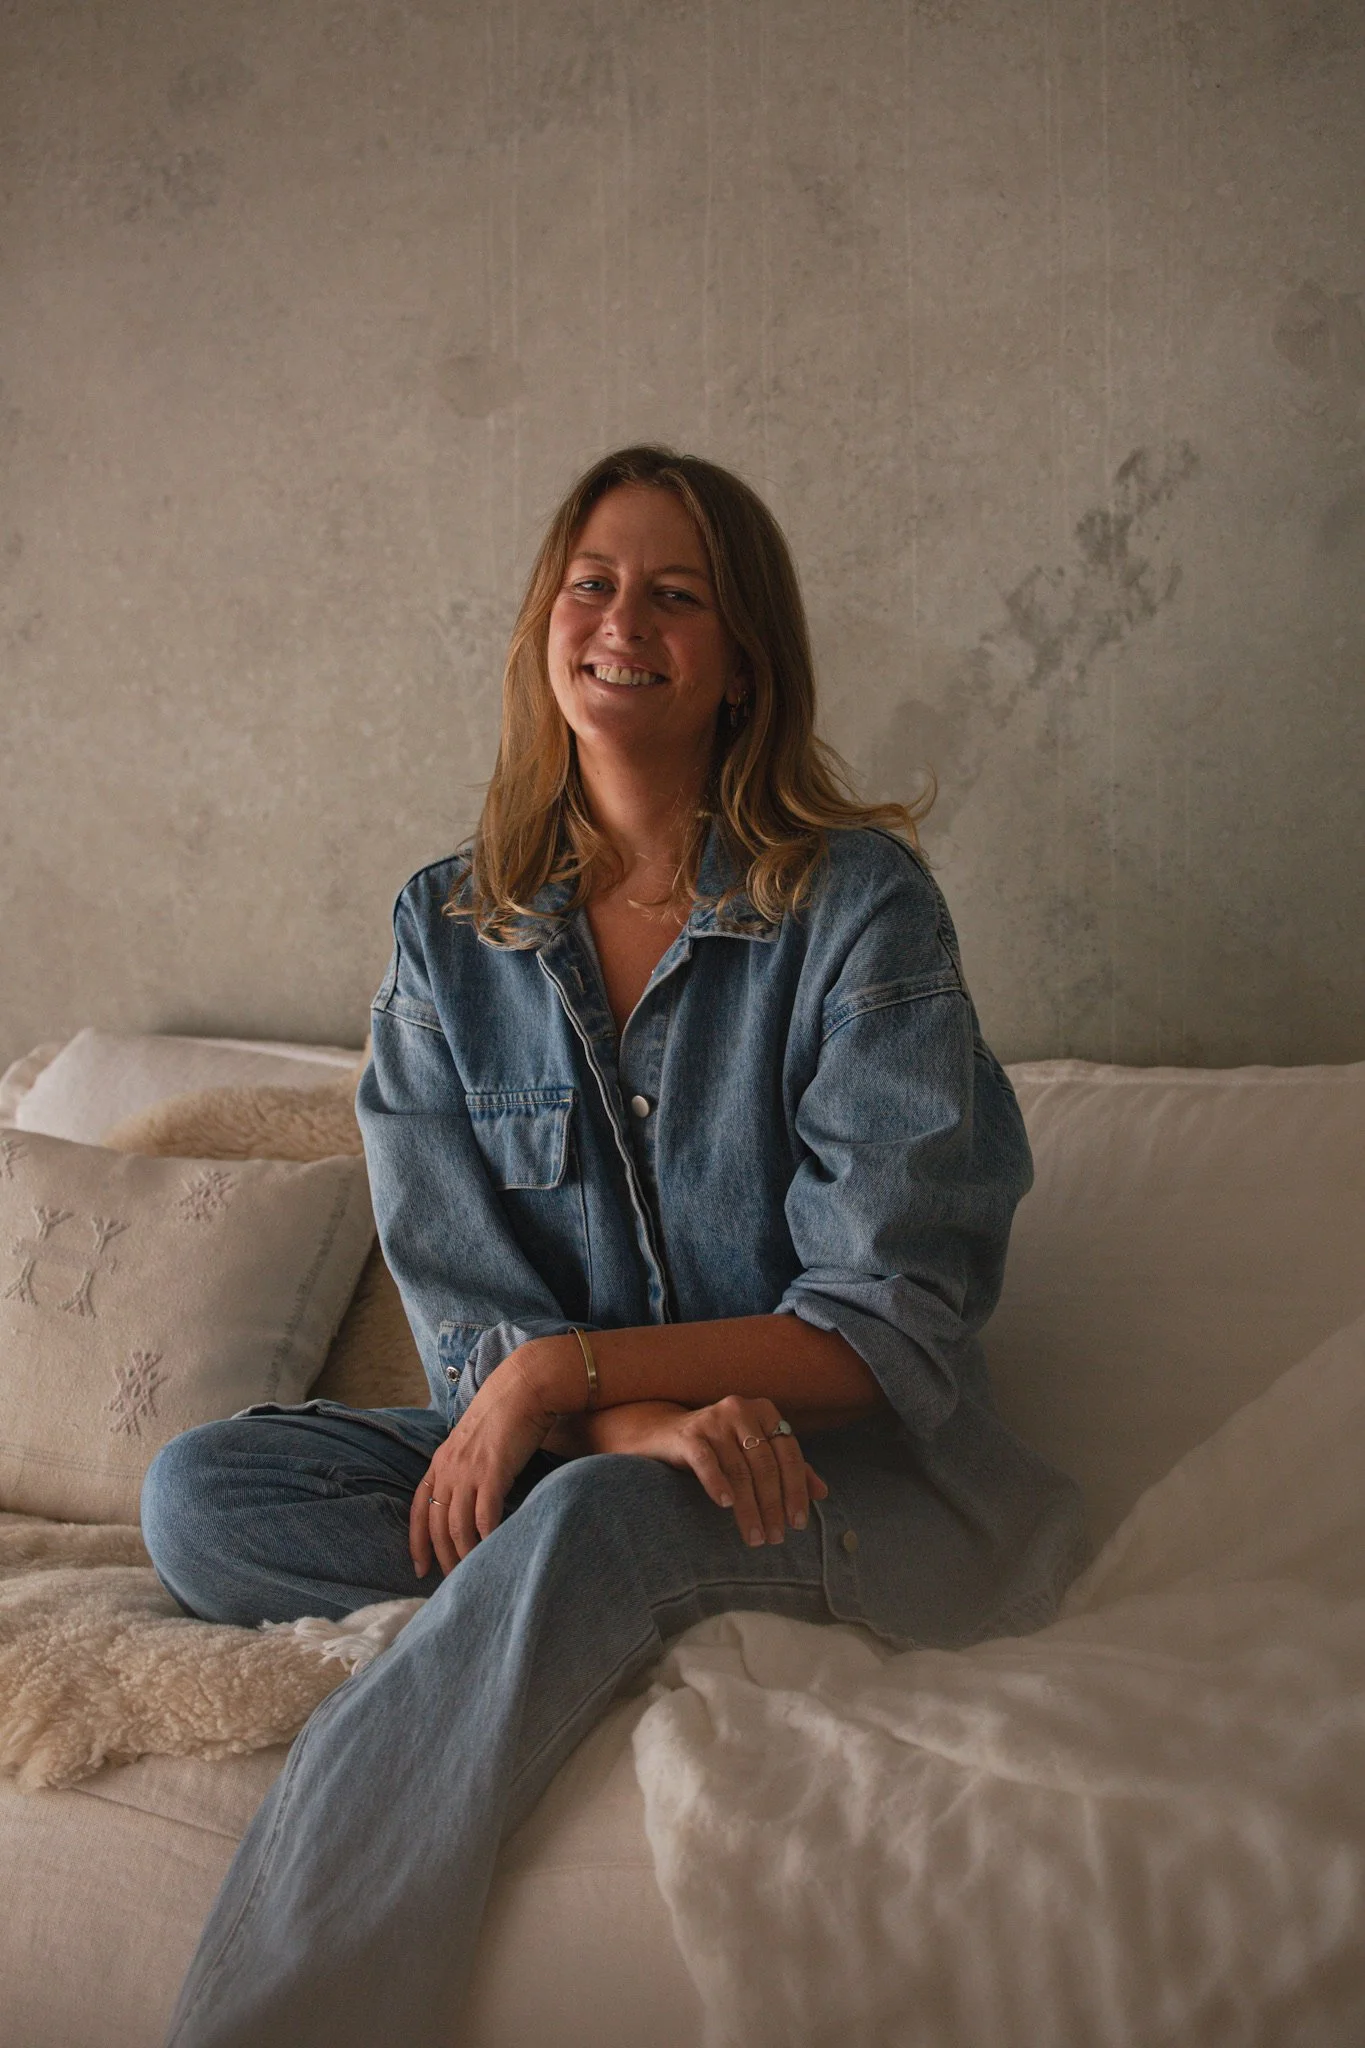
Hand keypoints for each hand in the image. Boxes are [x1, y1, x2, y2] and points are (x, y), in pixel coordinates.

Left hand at [410, 1350, 557, 1577]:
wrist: (522, 1389)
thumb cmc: (504, 1415)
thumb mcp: (473, 1443)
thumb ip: (466, 1468)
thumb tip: (471, 1498)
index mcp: (440, 1461)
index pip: (418, 1509)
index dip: (416, 1541)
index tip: (419, 1568)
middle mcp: (448, 1468)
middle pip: (437, 1524)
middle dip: (441, 1557)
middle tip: (452, 1581)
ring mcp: (468, 1471)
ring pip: (458, 1526)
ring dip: (464, 1554)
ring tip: (473, 1573)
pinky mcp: (492, 1472)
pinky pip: (484, 1516)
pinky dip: (486, 1538)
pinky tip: (492, 1551)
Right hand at [594, 1396, 828, 1547]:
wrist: (664, 1434)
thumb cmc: (718, 1448)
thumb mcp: (754, 1453)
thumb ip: (787, 1469)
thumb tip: (823, 1493)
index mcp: (764, 1411)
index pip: (789, 1453)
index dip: (797, 1490)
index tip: (798, 1524)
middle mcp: (740, 1409)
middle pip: (765, 1464)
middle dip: (773, 1505)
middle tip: (775, 1538)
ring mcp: (713, 1419)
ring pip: (739, 1469)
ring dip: (748, 1508)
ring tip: (754, 1537)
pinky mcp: (688, 1434)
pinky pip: (706, 1460)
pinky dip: (717, 1482)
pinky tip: (724, 1505)